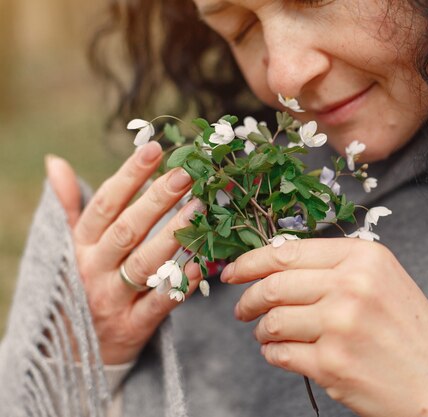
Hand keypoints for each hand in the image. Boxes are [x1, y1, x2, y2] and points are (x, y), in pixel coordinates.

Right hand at [45, 142, 203, 363]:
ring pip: (144, 264)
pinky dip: (179, 285)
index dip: (129, 175)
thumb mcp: (70, 246)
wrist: (77, 350)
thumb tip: (55, 162)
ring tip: (200, 208)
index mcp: (81, 246)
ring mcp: (113, 299)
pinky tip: (201, 264)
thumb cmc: (84, 283)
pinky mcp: (133, 326)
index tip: (154, 148)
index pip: (105, 205)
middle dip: (157, 200)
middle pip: (127, 230)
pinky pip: (159, 304)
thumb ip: (69, 207)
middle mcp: (94, 270)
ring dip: (173, 235)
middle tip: (186, 173)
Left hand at [221, 239, 427, 416]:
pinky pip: (280, 354)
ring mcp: (341, 325)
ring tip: (269, 335)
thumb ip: (335, 267)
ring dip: (263, 331)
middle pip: (274, 286)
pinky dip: (273, 353)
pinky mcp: (333, 364)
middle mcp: (352, 285)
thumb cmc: (411, 332)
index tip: (233, 272)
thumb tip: (275, 265)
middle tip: (242, 309)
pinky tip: (283, 353)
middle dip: (248, 300)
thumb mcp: (382, 280)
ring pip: (273, 321)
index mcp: (364, 257)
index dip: (251, 262)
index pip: (288, 252)